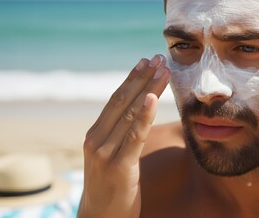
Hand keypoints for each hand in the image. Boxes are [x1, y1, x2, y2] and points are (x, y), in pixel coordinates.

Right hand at [78, 55, 169, 217]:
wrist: (100, 217)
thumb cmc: (110, 185)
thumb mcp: (111, 156)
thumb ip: (120, 135)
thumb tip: (139, 114)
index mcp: (95, 134)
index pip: (116, 100)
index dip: (132, 79)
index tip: (147, 62)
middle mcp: (96, 139)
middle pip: (122, 101)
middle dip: (142, 77)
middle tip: (158, 57)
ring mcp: (105, 152)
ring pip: (129, 113)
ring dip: (148, 88)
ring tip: (163, 70)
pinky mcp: (119, 166)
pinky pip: (134, 136)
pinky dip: (144, 115)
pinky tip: (153, 98)